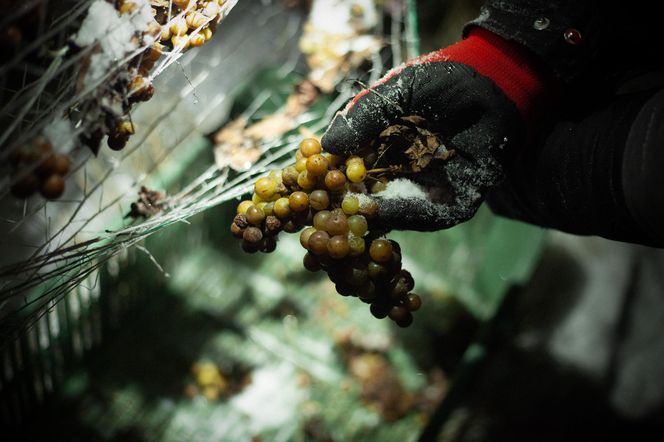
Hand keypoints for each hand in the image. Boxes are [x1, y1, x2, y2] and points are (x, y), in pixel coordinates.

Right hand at [321, 29, 544, 230]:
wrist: (497, 85)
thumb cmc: (446, 83)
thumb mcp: (398, 93)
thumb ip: (364, 116)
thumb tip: (326, 145)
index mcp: (385, 148)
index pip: (350, 168)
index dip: (330, 176)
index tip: (310, 180)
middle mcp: (404, 172)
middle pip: (369, 195)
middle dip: (347, 203)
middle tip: (323, 207)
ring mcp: (429, 190)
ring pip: (395, 210)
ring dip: (370, 214)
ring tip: (345, 213)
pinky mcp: (455, 203)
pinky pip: (427, 215)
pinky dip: (404, 215)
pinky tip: (380, 210)